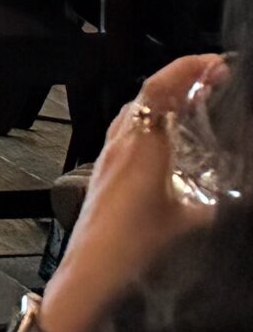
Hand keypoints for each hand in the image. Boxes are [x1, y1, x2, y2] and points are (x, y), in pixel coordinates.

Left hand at [43, 51, 229, 331]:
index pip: (160, 88)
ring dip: (164, 99)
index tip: (214, 63)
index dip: (187, 68)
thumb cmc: (134, 246)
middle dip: (181, 80)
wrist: (92, 269)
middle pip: (147, 94)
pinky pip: (127, 131)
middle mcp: (120, 142)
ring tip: (196, 100)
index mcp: (142, 145)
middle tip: (213, 78)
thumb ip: (219, 202)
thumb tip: (239, 193)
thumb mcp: (191, 221)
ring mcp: (108, 154)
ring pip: (135, 112)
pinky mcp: (103, 169)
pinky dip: (150, 122)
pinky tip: (168, 137)